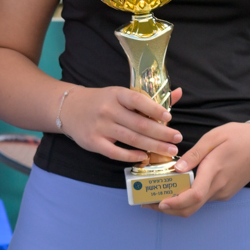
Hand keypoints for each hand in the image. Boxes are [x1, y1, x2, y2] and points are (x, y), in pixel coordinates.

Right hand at [61, 85, 183, 165]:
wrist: (70, 108)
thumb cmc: (102, 101)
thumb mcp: (122, 94)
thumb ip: (150, 98)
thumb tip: (178, 93)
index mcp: (117, 95)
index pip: (138, 100)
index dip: (155, 109)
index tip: (170, 117)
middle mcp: (108, 110)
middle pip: (139, 124)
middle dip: (161, 133)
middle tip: (177, 139)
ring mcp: (100, 127)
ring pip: (131, 139)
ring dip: (153, 146)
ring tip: (170, 150)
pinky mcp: (94, 142)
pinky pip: (115, 152)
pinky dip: (131, 155)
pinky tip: (144, 156)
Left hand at [155, 121, 249, 214]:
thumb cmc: (239, 137)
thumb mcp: (214, 138)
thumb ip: (194, 155)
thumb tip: (177, 169)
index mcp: (215, 172)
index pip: (194, 196)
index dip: (175, 203)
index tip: (159, 202)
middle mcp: (219, 188)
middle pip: (191, 208)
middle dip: (167, 209)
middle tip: (147, 202)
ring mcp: (223, 192)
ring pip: (196, 206)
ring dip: (176, 205)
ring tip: (156, 195)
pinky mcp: (225, 192)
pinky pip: (203, 200)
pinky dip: (187, 200)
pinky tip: (176, 189)